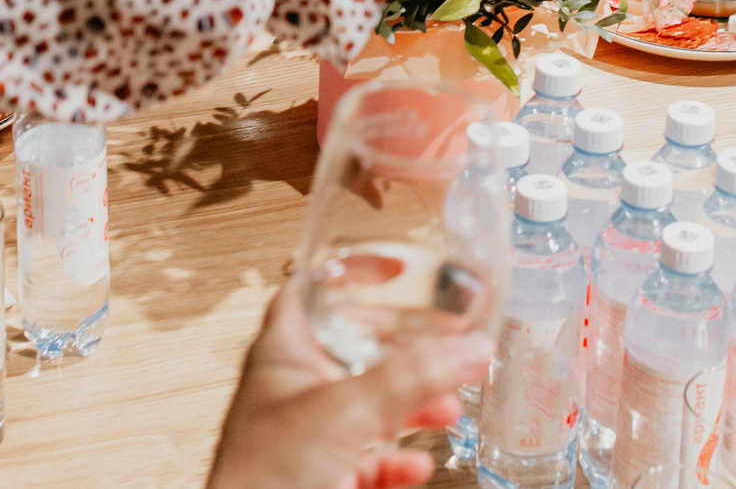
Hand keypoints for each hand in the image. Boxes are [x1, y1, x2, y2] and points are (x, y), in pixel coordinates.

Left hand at [207, 283, 489, 488]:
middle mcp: (292, 390)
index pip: (310, 291)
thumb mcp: (347, 411)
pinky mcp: (321, 479)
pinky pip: (367, 460)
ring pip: (366, 409)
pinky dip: (397, 460)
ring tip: (446, 407)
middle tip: (444, 345)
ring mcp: (306, 437)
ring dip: (410, 406)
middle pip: (354, 350)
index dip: (349, 273)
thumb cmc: (265, 476)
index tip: (393, 268)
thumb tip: (471, 348)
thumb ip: (412, 378)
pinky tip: (418, 464)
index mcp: (282, 353)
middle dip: (404, 350)